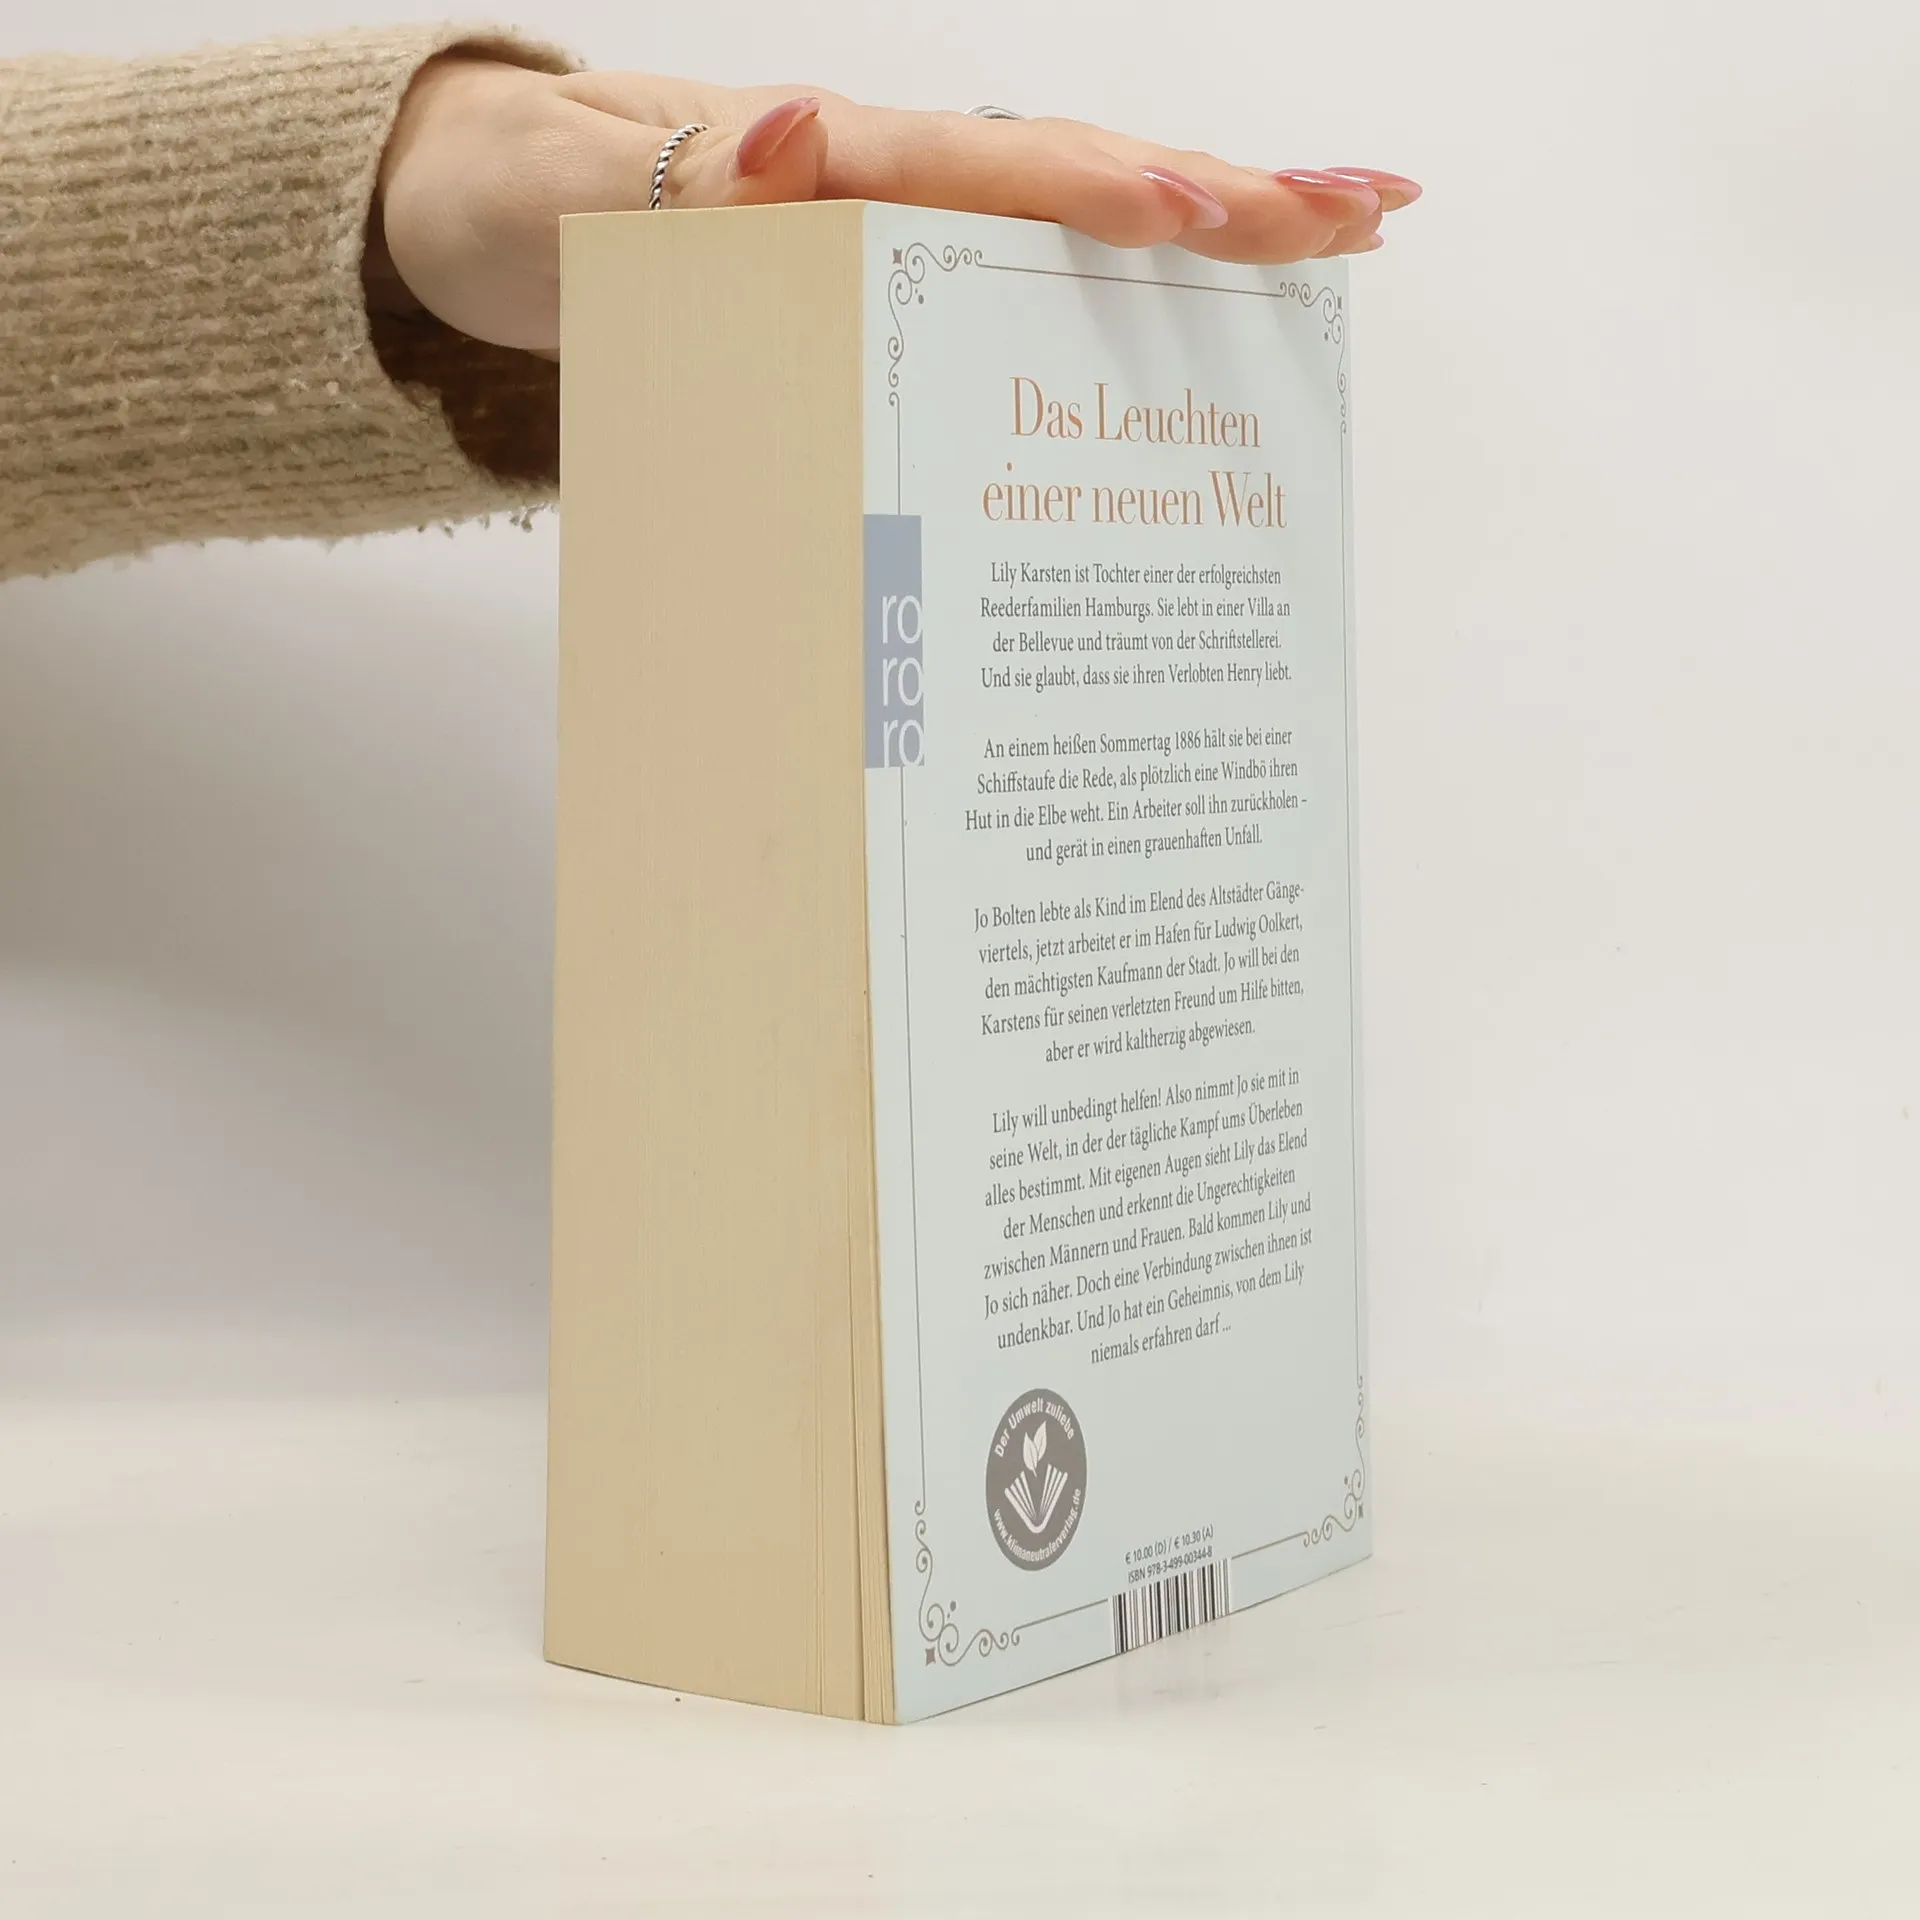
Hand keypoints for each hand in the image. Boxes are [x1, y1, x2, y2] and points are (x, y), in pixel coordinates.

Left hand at [371, 58, 1420, 354]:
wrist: (498, 222)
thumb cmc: (536, 211)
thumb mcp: (578, 198)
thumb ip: (681, 180)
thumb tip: (803, 129)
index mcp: (828, 158)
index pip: (985, 168)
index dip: (1094, 191)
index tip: (1200, 208)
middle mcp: (889, 179)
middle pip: (1075, 175)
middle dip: (1220, 193)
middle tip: (1361, 210)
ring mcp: (902, 223)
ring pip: (1073, 218)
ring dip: (1210, 227)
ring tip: (1340, 235)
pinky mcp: (894, 271)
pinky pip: (1023, 277)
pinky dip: (1121, 286)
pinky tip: (1204, 312)